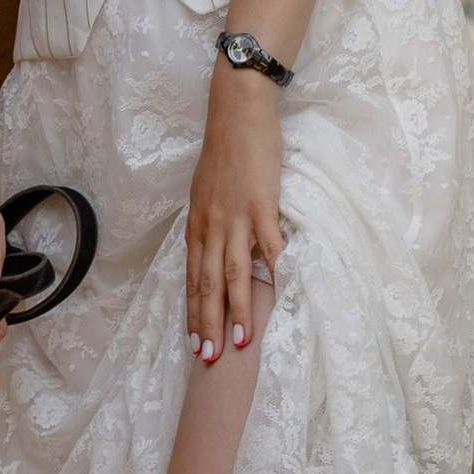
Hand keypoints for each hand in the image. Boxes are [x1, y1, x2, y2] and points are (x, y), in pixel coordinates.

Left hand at [185, 64, 282, 363]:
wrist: (236, 114)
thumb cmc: (224, 154)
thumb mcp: (206, 195)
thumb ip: (211, 227)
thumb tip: (213, 255)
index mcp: (198, 226)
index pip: (192, 278)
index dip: (193, 312)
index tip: (193, 342)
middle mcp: (212, 227)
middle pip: (207, 284)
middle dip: (208, 324)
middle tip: (208, 358)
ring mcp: (237, 218)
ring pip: (233, 274)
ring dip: (237, 311)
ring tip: (240, 342)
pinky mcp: (262, 206)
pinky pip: (269, 245)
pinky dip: (275, 271)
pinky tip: (281, 294)